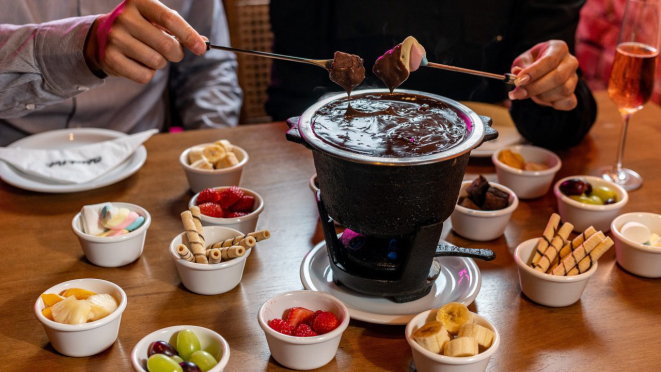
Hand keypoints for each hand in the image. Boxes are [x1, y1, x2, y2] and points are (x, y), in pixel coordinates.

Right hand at [84, 0, 206, 83]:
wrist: (100, 36)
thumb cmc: (138, 27)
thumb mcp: (155, 20)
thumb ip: (179, 29)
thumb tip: (203, 42)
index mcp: (139, 1)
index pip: (170, 19)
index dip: (189, 36)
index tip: (201, 48)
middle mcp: (125, 17)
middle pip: (167, 45)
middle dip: (176, 53)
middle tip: (172, 52)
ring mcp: (115, 38)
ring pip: (157, 62)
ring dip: (160, 63)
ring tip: (149, 54)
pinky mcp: (110, 58)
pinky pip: (144, 75)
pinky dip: (147, 73)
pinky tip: (137, 62)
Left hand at [509, 40, 578, 110]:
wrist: (539, 74)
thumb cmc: (531, 63)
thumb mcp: (523, 60)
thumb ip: (520, 66)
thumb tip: (517, 73)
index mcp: (558, 48)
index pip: (549, 60)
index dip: (534, 72)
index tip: (519, 81)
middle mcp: (570, 62)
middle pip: (558, 77)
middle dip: (535, 87)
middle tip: (518, 93)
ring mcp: (574, 78)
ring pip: (563, 91)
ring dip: (542, 96)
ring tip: (529, 93)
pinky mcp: (573, 93)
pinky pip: (569, 103)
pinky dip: (553, 104)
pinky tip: (542, 99)